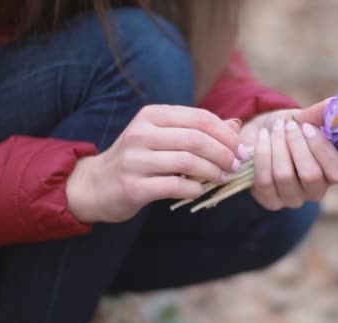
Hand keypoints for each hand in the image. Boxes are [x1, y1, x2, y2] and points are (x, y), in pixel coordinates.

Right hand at [66, 105, 247, 222]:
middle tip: (236, 166)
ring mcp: (135, 160)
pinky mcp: (133, 186)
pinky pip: (174, 186)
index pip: (199, 118)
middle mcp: (141, 133)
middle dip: (223, 153)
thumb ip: (198, 130)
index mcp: (152, 115)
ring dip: (212, 172)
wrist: (96, 185)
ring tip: (222, 178)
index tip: (241, 148)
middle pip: (196, 139)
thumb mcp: (165, 137)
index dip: (226, 134)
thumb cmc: (139, 159)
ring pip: (187, 161)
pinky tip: (199, 190)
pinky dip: (194, 189)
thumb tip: (236, 125)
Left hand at [240, 101, 337, 210]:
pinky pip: (264, 181)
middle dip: (296, 145)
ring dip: (277, 148)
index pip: (337, 172)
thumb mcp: (306, 118)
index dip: (321, 148)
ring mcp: (293, 198)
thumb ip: (322, 113)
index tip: (306, 126)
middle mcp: (317, 190)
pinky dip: (261, 155)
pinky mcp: (270, 201)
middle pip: (310, 175)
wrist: (262, 134)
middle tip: (287, 126)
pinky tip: (262, 138)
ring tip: (274, 130)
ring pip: (285, 177)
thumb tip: (337, 103)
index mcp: (334, 172)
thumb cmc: (290, 128)